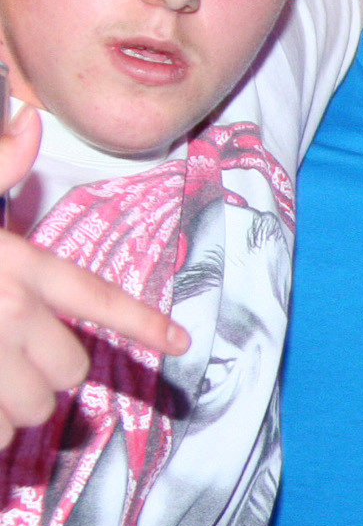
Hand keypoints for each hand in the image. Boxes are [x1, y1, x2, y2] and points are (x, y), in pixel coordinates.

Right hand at [0, 107, 188, 444]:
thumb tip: (30, 119)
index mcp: (12, 265)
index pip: (96, 297)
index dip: (143, 323)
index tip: (182, 344)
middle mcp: (6, 314)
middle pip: (70, 367)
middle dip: (49, 370)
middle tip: (11, 357)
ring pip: (36, 406)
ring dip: (17, 406)